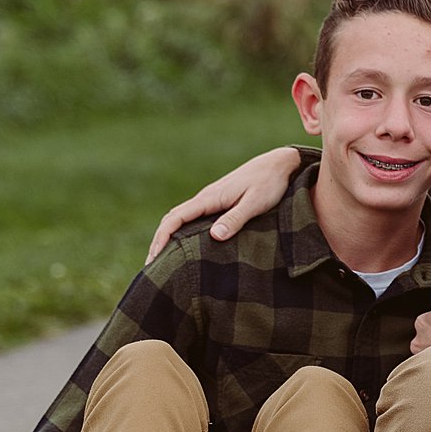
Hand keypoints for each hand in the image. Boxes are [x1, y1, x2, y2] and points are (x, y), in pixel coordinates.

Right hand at [145, 147, 303, 263]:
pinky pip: (194, 219)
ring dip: (169, 238)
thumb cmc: (269, 183)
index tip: (154, 257)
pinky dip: (183, 233)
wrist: (280, 164)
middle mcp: (206, 199)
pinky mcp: (220, 204)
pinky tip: (187, 247)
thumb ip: (235, 219)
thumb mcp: (255, 202)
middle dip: (159, 242)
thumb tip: (214, 236)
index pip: (175, 218)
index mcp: (209, 199)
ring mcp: (212, 201)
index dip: (162, 237)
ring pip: (182, 220)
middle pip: (173, 220)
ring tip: (163, 262)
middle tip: (150, 267)